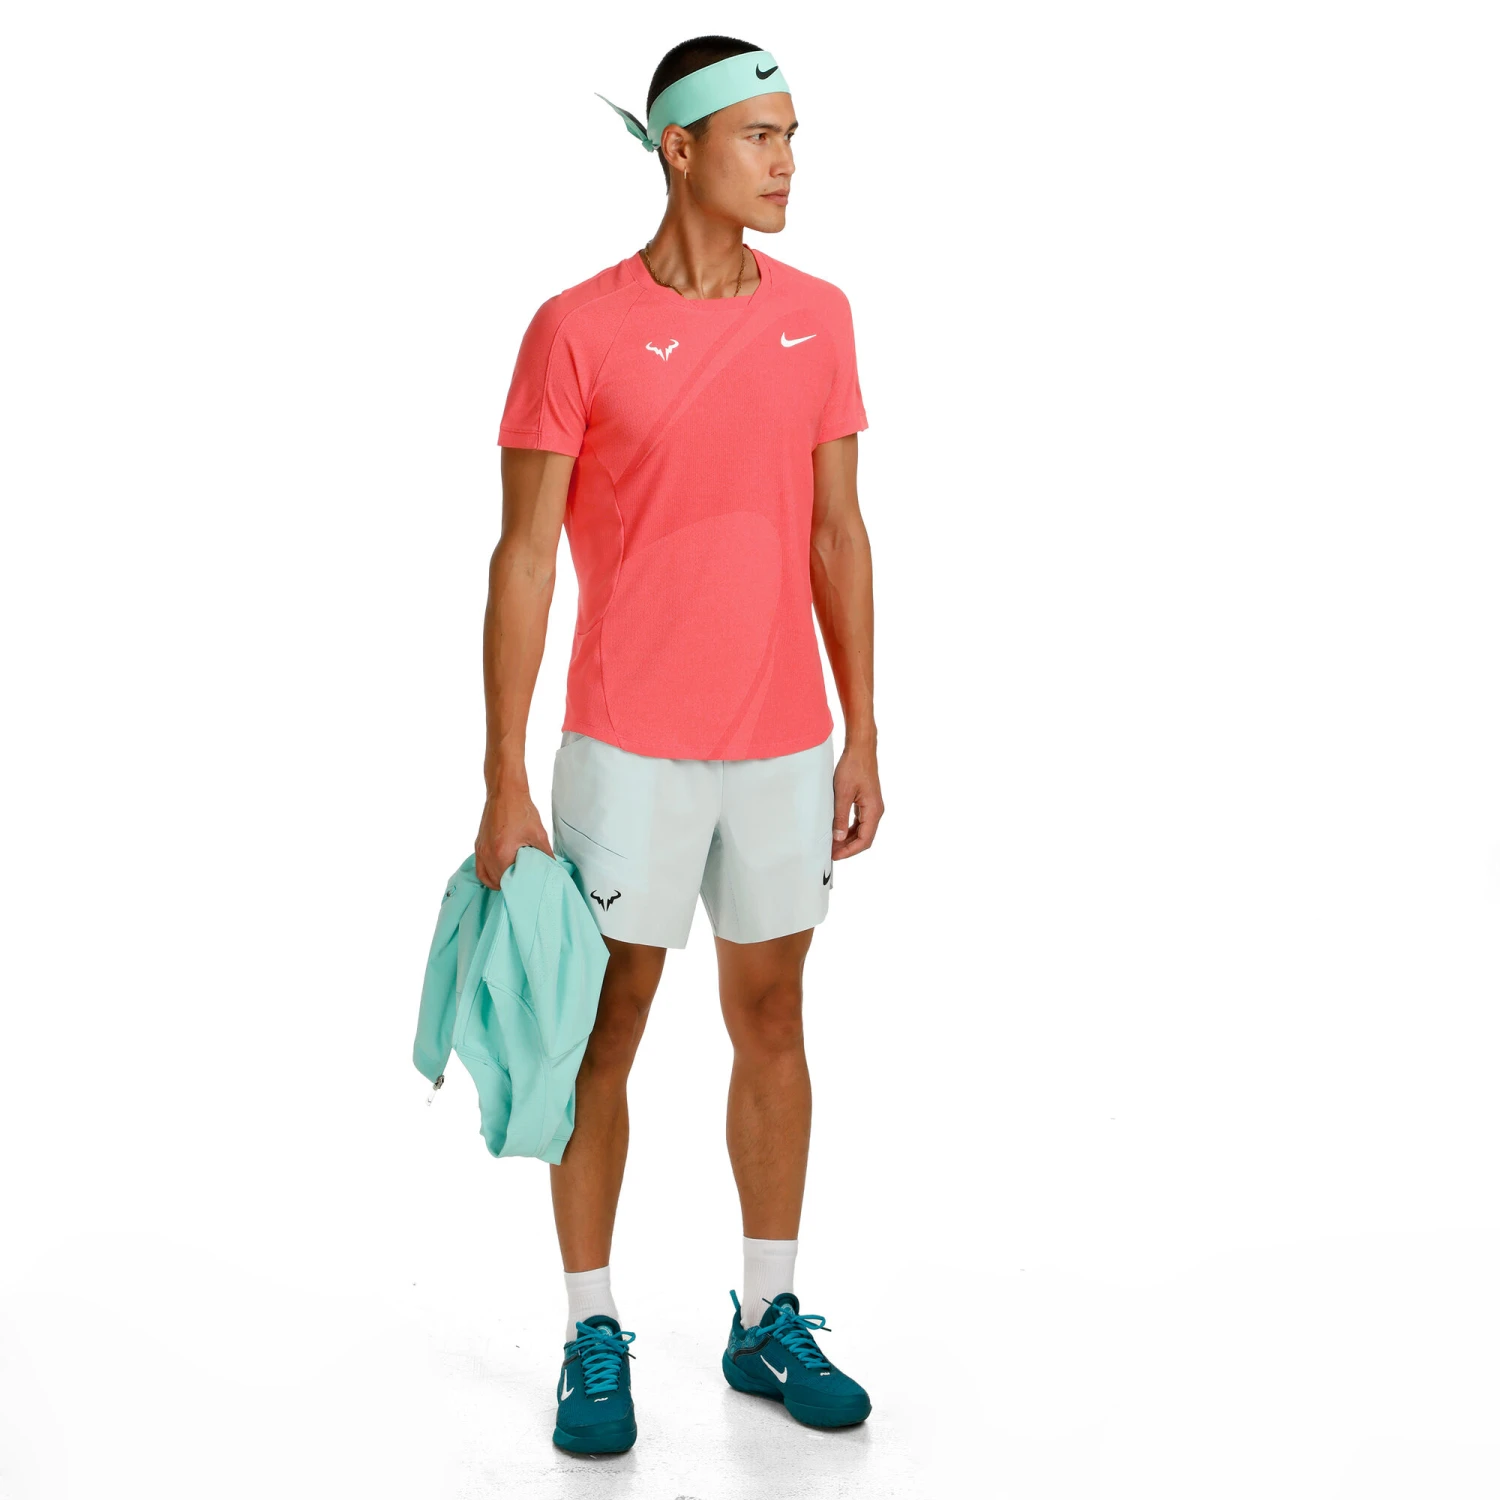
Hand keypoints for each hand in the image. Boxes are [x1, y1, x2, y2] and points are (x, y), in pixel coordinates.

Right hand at [475, 782, 553, 889]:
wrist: (505, 792)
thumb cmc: (520, 810)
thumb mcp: (539, 834)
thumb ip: (546, 855)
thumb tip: (553, 869)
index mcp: (501, 854)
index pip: (509, 882)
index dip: (520, 887)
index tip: (529, 888)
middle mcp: (487, 854)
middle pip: (497, 882)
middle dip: (511, 885)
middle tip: (524, 885)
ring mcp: (481, 850)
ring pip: (487, 878)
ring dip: (499, 882)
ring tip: (514, 881)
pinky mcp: (479, 845)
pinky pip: (480, 868)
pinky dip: (489, 874)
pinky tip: (500, 873)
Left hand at [832, 740, 882, 859]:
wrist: (860, 749)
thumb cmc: (853, 767)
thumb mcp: (842, 793)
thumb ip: (840, 817)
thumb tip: (837, 838)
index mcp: (874, 811)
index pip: (864, 840)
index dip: (849, 851)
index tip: (835, 856)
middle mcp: (876, 811)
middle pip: (864, 838)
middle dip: (848, 847)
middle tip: (830, 852)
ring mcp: (872, 807)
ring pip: (861, 831)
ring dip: (847, 839)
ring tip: (832, 844)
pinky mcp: (866, 802)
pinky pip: (859, 822)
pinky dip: (848, 829)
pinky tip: (837, 832)